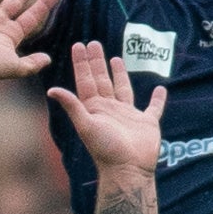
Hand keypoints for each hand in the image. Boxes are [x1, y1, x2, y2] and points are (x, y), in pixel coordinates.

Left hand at [44, 37, 164, 174]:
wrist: (128, 170)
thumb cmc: (105, 149)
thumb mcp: (86, 125)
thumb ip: (72, 106)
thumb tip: (52, 90)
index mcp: (94, 108)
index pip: (86, 80)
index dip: (82, 64)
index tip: (78, 46)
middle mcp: (110, 109)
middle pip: (102, 80)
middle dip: (97, 62)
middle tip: (93, 43)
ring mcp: (129, 115)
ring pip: (123, 88)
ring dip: (120, 74)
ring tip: (116, 59)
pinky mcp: (147, 122)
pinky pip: (154, 107)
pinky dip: (158, 99)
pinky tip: (161, 89)